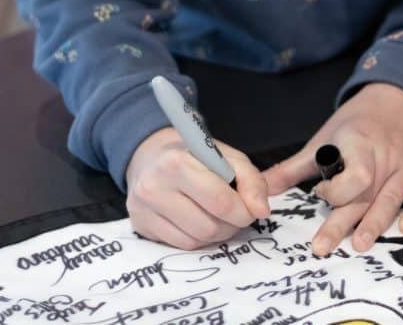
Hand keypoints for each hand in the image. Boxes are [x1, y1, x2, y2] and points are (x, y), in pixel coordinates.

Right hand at [125, 127, 269, 249]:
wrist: (151, 156)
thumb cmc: (196, 156)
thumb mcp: (229, 158)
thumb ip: (252, 181)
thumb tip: (261, 211)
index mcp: (177, 162)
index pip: (220, 201)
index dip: (244, 211)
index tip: (250, 208)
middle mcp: (154, 186)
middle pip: (209, 226)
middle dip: (231, 224)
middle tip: (235, 212)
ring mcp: (144, 209)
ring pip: (196, 240)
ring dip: (216, 233)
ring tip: (217, 215)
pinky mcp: (140, 226)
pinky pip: (181, 246)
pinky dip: (198, 238)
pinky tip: (198, 221)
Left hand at [263, 82, 402, 255]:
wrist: (398, 98)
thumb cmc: (357, 122)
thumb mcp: (324, 138)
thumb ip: (293, 168)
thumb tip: (260, 190)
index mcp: (357, 143)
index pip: (352, 175)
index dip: (334, 191)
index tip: (319, 192)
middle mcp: (384, 156)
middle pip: (365, 194)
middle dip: (343, 222)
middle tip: (322, 247)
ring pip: (392, 198)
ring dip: (376, 223)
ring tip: (359, 245)